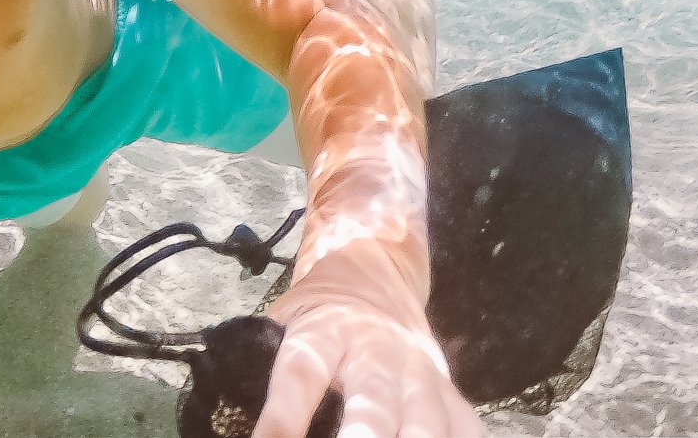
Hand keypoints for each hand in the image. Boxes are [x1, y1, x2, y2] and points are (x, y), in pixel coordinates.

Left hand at [256, 245, 480, 437]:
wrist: (374, 276)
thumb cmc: (319, 315)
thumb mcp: (285, 321)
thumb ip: (267, 357)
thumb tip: (234, 405)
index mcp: (324, 330)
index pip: (300, 373)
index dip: (283, 415)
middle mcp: (375, 350)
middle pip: (374, 398)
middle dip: (366, 434)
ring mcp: (418, 370)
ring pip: (426, 415)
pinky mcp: (449, 390)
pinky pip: (464, 425)